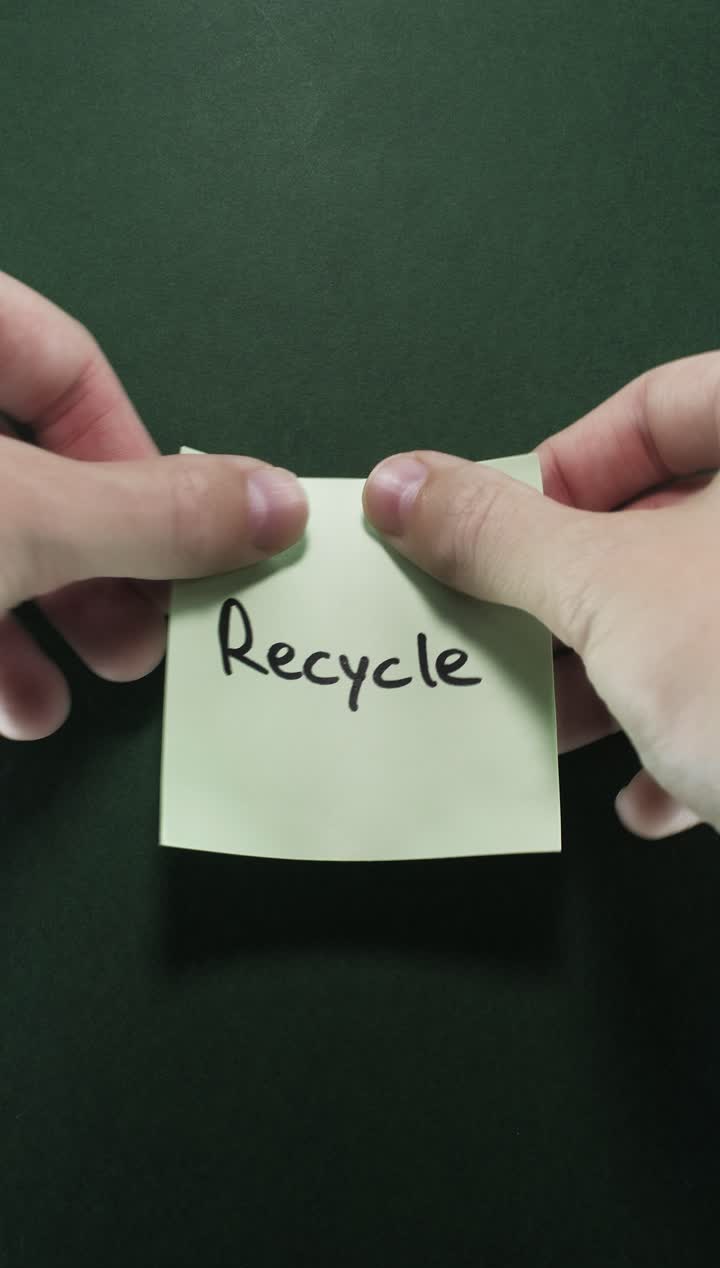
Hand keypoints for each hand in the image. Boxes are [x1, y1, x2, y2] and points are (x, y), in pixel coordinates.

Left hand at [0, 272, 306, 740]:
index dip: (136, 454)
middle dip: (102, 565)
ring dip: (50, 625)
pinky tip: (17, 709)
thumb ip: (151, 516)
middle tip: (148, 633)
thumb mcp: (23, 519)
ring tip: (87, 689)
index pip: (66, 362)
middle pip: (35, 466)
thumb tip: (277, 507)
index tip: (178, 540)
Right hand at [363, 354, 719, 838]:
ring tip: (561, 720)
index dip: (562, 468)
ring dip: (625, 677)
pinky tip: (659, 793)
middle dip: (581, 595)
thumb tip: (401, 487)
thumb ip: (499, 535)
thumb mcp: (613, 594)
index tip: (498, 533)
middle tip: (511, 631)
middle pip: (679, 522)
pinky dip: (698, 741)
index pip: (659, 408)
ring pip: (710, 617)